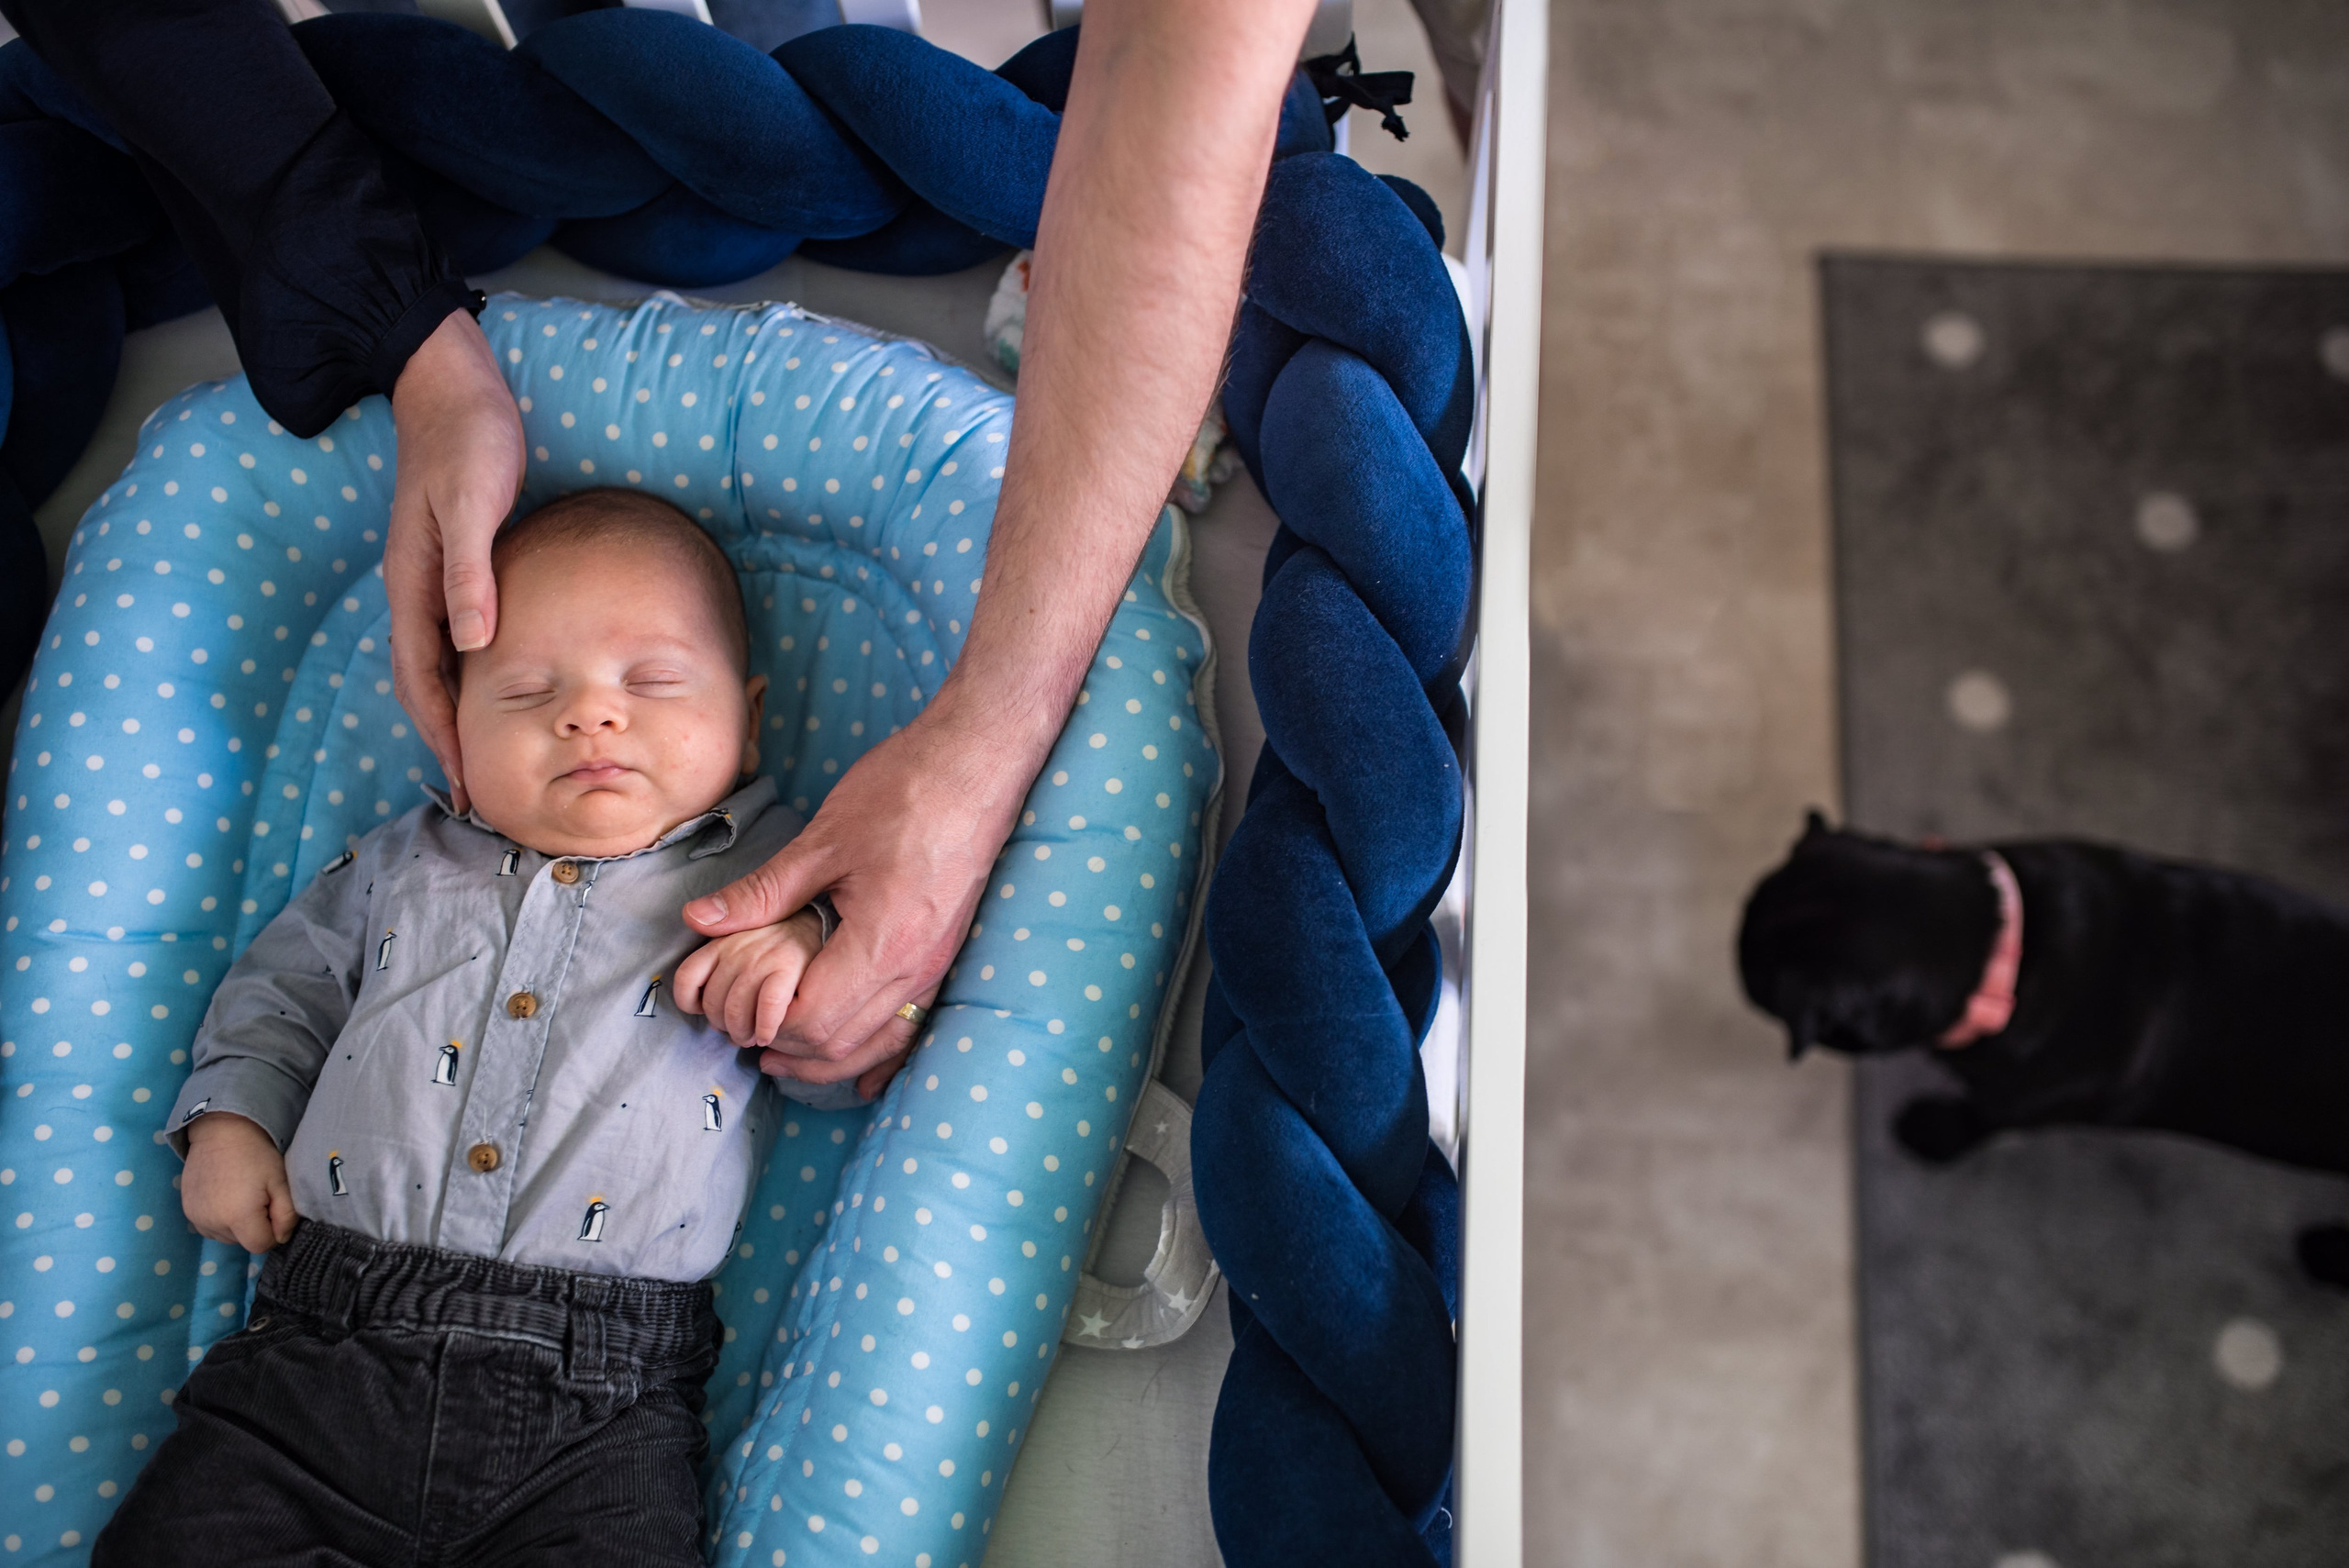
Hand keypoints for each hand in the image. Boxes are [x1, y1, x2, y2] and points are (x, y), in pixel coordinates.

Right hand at [181, 1112, 296, 1252]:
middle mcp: (212, 1222)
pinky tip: (227, 1197)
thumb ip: (286, 1215)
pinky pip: (211, 1228)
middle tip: (258, 1197)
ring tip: (241, 1194)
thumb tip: (281, 1238)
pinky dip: (222, 1220)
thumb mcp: (281, 1182)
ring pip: (227, 1237)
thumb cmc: (256, 1155)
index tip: (274, 1210)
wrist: (221, 1132)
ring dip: (238, 1225)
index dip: (273, 1232)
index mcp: (237, 1216)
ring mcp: (196, 1218)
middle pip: (243, 1242)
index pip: (260, 1245)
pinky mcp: (188, 1211)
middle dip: (255, 1227)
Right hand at [385, 308, 525, 813]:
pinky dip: (470, 675)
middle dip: (445, 740)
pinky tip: (498, 690)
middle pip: (423, 684)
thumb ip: (470, 572)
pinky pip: (455, 636)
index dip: (441, 734)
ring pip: (437, 665)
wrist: (452, 388)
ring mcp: (434, 579)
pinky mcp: (456, 565)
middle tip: (478, 794)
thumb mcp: (474, 503)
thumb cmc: (467, 440)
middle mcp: (416, 590)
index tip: (465, 781)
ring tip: (485, 758)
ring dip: (456, 713)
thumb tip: (472, 641)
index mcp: (414, 584)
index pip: (420, 680)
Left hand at [683, 696, 1032, 1068]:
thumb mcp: (823, 840)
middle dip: (790, 1048)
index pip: (813, 1018)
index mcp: (881, 942)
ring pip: (878, 1043)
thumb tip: (699, 921)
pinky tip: (858, 1071)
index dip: (767, 1024)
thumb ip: (762, 892)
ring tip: (784, 1056)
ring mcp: (936, 966)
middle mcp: (915, 969)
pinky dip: (877, 1052)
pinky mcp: (945, 956)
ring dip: (829, 1058)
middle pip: (843, 1041)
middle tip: (744, 1035)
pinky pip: (909, 1026)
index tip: (734, 1010)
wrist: (976, 766)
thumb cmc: (903, 792)